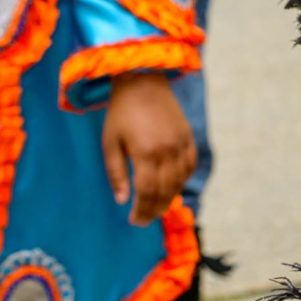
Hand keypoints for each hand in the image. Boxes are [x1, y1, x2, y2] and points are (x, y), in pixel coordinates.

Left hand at [101, 71, 195, 225]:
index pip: (147, 192)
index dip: (141, 210)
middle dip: (154, 209)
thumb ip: (116, 173)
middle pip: (165, 190)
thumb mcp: (110, 143)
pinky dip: (183, 179)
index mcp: (146, 152)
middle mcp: (168, 150)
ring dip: (169, 198)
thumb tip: (122, 200)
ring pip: (180, 180)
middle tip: (144, 220)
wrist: (142, 80)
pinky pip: (190, 164)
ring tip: (156, 207)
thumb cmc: (121, 112)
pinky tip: (172, 186)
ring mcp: (181, 142)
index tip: (134, 220)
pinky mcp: (187, 135)